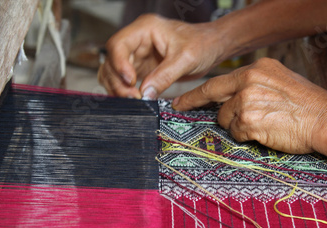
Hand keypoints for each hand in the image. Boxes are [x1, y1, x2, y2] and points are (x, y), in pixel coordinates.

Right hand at [98, 14, 224, 98]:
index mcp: (145, 28)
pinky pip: (124, 80)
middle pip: (112, 60)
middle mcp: (137, 40)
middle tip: (132, 97)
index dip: (119, 64)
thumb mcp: (185, 60)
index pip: (119, 44)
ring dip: (118, 87)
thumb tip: (145, 94)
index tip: (130, 81)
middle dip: (118, 81)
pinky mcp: (142, 68)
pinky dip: (125, 90)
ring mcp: (138, 54)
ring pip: (114, 71)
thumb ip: (164, 76)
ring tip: (134, 100)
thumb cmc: (202, 44)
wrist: (213, 47)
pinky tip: (134, 99)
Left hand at [173, 58, 326, 153]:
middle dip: (207, 109)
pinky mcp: (249, 121)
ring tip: (264, 125)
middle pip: (217, 100)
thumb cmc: (308, 106)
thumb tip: (232, 98)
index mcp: (257, 69)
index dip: (196, 93)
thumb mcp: (281, 82)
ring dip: (239, 127)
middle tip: (196, 111)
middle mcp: (249, 81)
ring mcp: (247, 101)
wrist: (326, 120)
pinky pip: (236, 134)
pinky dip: (247, 137)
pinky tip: (266, 133)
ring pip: (226, 120)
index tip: (180, 100)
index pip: (218, 82)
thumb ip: (255, 85)